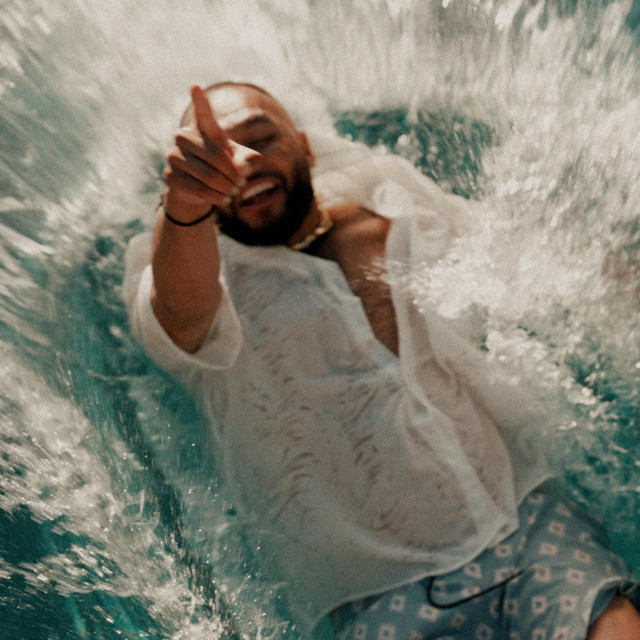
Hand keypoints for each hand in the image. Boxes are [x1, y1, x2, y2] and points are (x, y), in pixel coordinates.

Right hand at [162, 85, 243, 221]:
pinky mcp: (170, 176)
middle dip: (233, 174)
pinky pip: (198, 189)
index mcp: (202, 129)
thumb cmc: (222, 168)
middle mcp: (184, 138)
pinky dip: (216, 197)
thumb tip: (242, 168)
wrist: (199, 190)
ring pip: (208, 176)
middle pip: (215, 157)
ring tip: (234, 192)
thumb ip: (248, 160)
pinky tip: (224, 200)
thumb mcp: (239, 162)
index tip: (195, 86)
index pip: (203, 114)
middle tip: (241, 183)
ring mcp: (174, 156)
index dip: (200, 102)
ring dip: (226, 188)